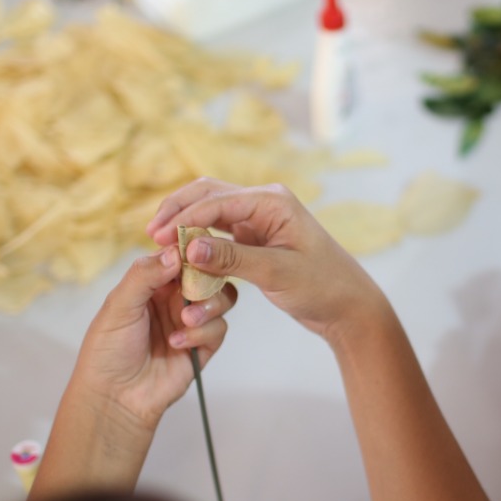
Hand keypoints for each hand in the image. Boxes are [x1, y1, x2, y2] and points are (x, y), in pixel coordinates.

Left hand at [68, 246, 235, 430]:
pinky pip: (219, 329)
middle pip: (208, 274)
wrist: (116, 398)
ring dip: (208, 306)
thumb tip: (174, 252)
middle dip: (207, 279)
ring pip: (221, 298)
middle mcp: (175, 298)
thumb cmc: (107, 351)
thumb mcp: (118, 306)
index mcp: (153, 282)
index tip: (199, 251)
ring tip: (185, 320)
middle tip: (196, 287)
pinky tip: (178, 344)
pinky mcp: (204, 346)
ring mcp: (191, 321)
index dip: (192, 251)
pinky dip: (202, 333)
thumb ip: (144, 276)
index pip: (181, 256)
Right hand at [147, 179, 389, 345]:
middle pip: (208, 194)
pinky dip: (199, 239)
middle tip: (151, 235)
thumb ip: (233, 260)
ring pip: (211, 210)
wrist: (350, 306)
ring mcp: (260, 219)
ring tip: (158, 242)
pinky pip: (219, 231)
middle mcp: (265, 203)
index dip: (184, 219)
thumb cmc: (323, 287)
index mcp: (273, 201)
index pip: (216, 201)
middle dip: (178, 211)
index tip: (158, 240)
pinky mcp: (256, 238)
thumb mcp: (277, 274)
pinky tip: (181, 253)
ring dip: (185, 223)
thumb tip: (190, 249)